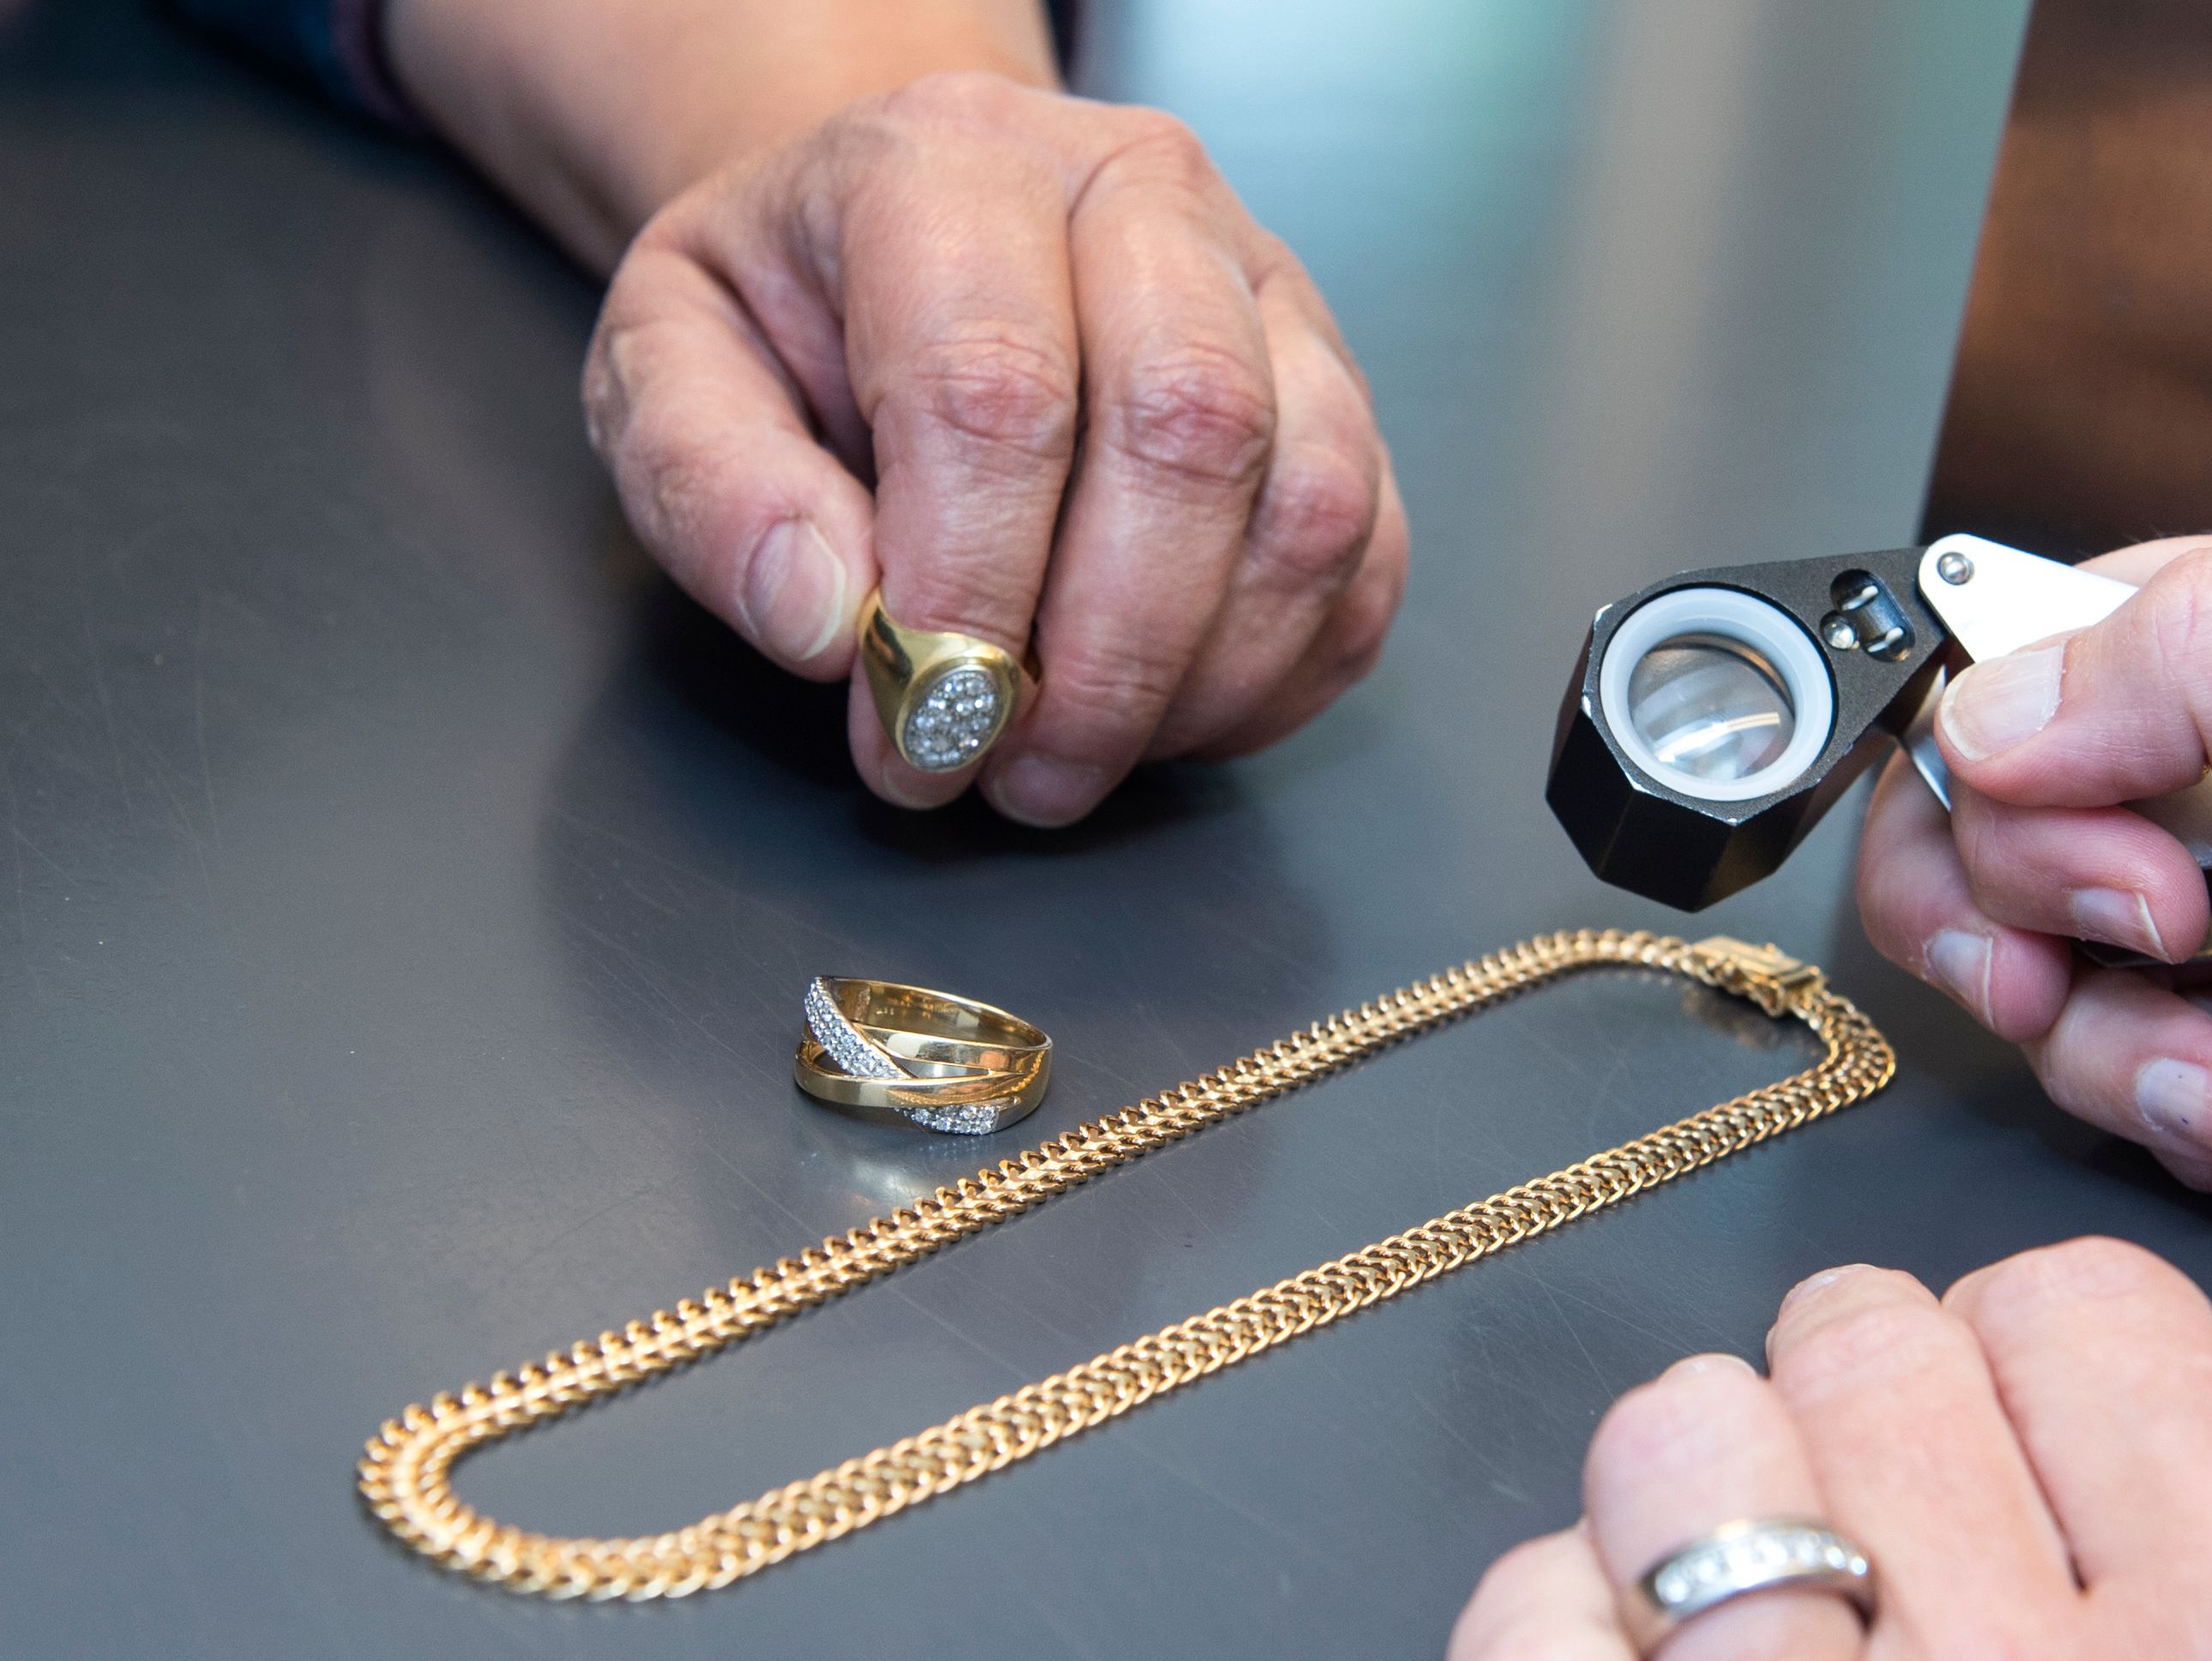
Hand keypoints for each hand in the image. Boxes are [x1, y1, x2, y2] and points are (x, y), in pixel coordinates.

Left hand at [585, 76, 1404, 819]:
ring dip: (1199, 682)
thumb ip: (713, 485)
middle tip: (1011, 770)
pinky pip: (1364, 560)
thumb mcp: (669, 362)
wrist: (909, 237)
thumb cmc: (797, 312)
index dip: (966, 589)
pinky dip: (1277, 678)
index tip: (911, 721)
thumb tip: (829, 621)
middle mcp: (1146, 196)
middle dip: (1105, 656)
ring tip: (1082, 758)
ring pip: (1308, 505)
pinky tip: (1169, 718)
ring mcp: (1272, 292)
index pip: (997, 386)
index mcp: (957, 162)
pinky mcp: (1341, 395)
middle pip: (1190, 429)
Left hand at [1445, 1244, 2211, 1660]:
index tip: (2026, 1420)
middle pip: (1863, 1348)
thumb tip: (2192, 1434)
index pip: (2079, 1309)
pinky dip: (1555, 1634)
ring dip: (1713, 1498)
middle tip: (1904, 1518)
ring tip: (1769, 1607)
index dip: (2044, 1355)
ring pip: (1674, 1457)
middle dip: (1883, 1408)